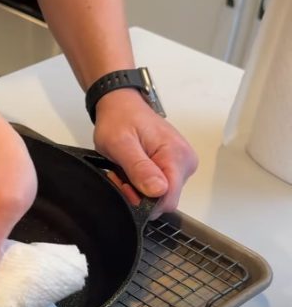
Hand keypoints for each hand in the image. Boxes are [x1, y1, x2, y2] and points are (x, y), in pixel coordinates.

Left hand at [93, 89, 197, 216]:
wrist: (122, 105)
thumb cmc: (120, 119)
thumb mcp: (121, 144)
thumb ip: (139, 168)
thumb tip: (158, 190)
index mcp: (177, 156)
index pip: (168, 199)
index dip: (144, 201)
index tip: (126, 186)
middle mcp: (185, 161)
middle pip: (163, 198)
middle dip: (138, 193)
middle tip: (120, 174)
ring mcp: (181, 164)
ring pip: (159, 194)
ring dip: (137, 187)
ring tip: (124, 168)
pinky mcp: (173, 165)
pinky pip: (158, 185)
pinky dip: (140, 182)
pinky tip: (130, 169)